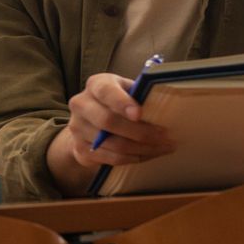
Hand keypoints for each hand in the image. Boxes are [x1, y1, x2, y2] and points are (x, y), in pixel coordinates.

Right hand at [49, 72, 175, 176]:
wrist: (91, 120)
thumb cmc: (118, 102)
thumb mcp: (127, 90)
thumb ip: (139, 95)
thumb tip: (165, 107)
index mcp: (96, 85)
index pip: (106, 91)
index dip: (122, 103)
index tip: (139, 114)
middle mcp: (81, 105)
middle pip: (108, 121)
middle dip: (140, 131)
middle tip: (165, 136)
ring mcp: (77, 129)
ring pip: (114, 144)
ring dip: (143, 148)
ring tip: (164, 147)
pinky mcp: (80, 149)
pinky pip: (112, 158)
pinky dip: (134, 158)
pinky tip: (149, 154)